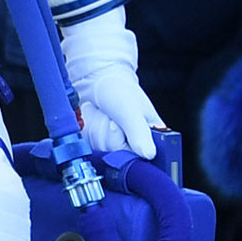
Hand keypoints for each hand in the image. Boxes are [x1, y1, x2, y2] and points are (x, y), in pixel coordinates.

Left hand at [61, 12, 161, 158]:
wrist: (94, 79)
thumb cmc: (119, 89)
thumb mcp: (130, 109)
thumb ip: (139, 132)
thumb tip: (148, 154)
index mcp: (154, 138)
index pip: (145, 161)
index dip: (130, 151)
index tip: (121, 130)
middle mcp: (136, 145)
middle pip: (119, 158)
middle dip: (109, 135)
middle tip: (111, 118)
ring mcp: (115, 146)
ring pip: (102, 153)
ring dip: (96, 130)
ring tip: (103, 115)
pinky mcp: (98, 145)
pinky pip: (88, 148)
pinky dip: (86, 132)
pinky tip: (92, 119)